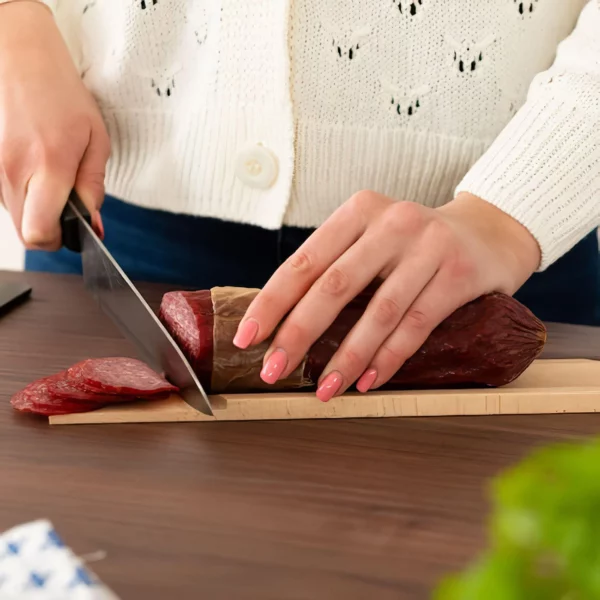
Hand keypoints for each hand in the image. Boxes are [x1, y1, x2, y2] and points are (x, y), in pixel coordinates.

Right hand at [0, 1, 109, 249]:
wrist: (19, 56)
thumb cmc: (61, 94)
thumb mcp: (96, 140)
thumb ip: (93, 186)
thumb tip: (93, 224)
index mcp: (48, 165)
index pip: (39, 232)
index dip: (57, 240)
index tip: (73, 229)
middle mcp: (14, 171)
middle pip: (25, 232)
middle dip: (49, 229)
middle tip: (67, 207)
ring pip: (14, 216)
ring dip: (36, 210)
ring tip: (52, 179)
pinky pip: (5, 196)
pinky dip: (23, 194)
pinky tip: (36, 169)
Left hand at [234, 191, 540, 400]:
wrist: (488, 231)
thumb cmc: (414, 243)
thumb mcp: (372, 237)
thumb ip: (337, 266)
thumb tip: (284, 321)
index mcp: (359, 211)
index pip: (305, 261)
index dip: (272, 302)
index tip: (248, 338)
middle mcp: (392, 222)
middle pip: (335, 286)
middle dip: (299, 333)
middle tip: (274, 370)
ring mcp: (429, 246)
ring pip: (378, 312)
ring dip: (346, 357)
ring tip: (323, 389)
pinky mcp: (458, 274)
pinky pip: (416, 325)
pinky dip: (389, 358)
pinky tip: (367, 382)